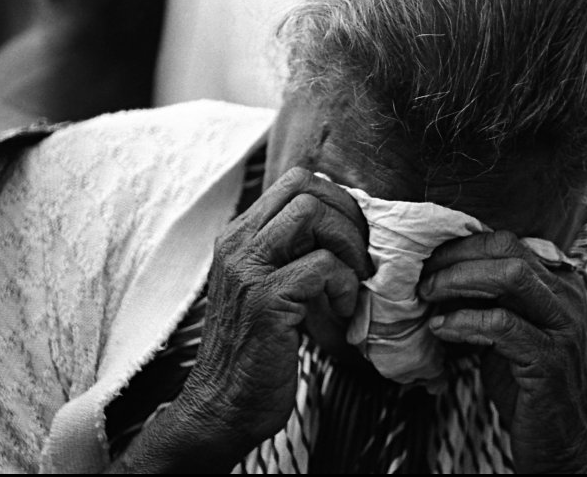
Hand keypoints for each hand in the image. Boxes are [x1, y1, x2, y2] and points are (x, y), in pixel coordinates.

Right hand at [172, 167, 372, 465]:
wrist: (224, 405)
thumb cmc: (258, 348)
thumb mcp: (270, 287)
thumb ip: (293, 253)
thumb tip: (346, 224)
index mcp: (240, 235)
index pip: (295, 180)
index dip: (336, 200)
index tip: (353, 236)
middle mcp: (237, 243)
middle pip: (305, 186)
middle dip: (348, 217)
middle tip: (362, 257)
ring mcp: (247, 268)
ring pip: (311, 213)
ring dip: (348, 245)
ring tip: (354, 280)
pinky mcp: (264, 299)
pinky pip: (322, 265)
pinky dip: (344, 285)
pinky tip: (342, 310)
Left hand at [419, 231, 586, 472]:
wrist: (565, 440)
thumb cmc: (530, 385)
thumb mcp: (509, 330)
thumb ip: (489, 299)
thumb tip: (437, 274)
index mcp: (558, 282)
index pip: (506, 241)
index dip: (461, 245)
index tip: (428, 259)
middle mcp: (567, 295)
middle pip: (507, 249)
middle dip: (456, 257)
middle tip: (422, 276)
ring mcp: (564, 325)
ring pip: (510, 276)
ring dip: (458, 280)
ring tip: (428, 295)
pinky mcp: (551, 358)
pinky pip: (502, 324)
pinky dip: (464, 321)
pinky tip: (441, 328)